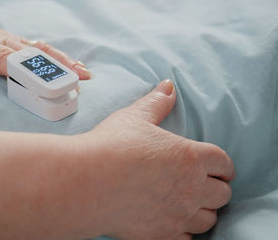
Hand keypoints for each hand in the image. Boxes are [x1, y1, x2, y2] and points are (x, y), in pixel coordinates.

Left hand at [0, 3, 90, 95]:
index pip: (10, 62)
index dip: (30, 74)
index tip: (48, 88)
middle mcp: (0, 40)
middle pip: (34, 55)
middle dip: (58, 69)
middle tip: (81, 82)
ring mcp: (7, 38)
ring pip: (40, 49)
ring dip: (63, 61)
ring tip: (85, 73)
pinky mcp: (9, 39)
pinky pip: (36, 47)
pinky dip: (54, 55)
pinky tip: (69, 62)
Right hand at [74, 80, 234, 239]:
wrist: (86, 182)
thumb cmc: (110, 146)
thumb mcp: (134, 118)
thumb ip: (156, 103)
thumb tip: (168, 86)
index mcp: (190, 156)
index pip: (224, 163)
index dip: (222, 165)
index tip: (215, 167)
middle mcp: (191, 188)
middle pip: (222, 194)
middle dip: (214, 188)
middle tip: (199, 184)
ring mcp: (178, 215)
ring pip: (208, 220)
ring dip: (201, 211)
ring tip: (187, 205)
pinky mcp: (162, 235)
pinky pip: (188, 239)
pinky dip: (184, 232)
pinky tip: (171, 222)